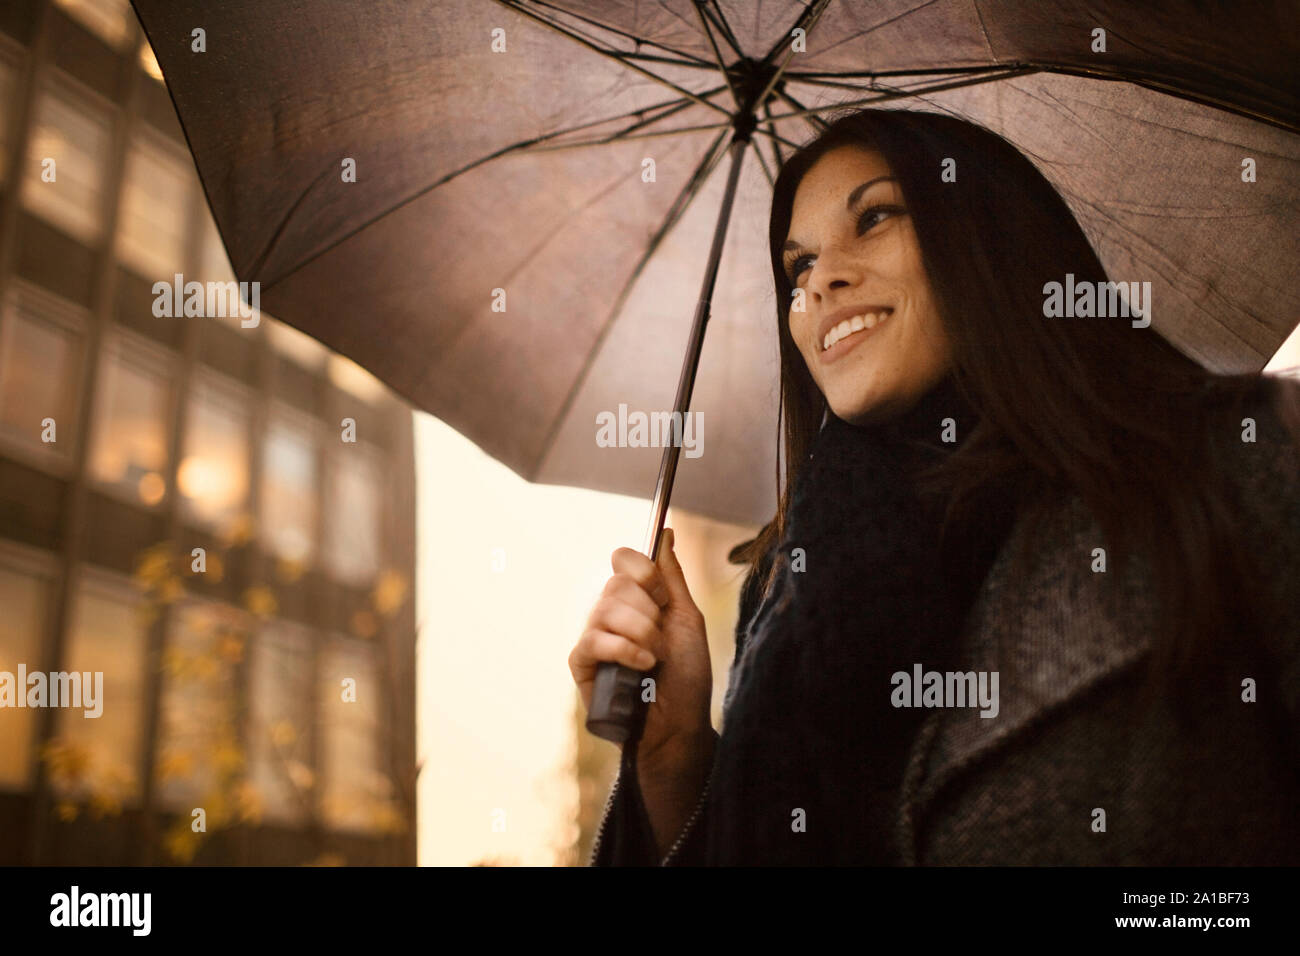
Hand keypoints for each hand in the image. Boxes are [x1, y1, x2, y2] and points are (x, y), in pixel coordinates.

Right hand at [569, 528, 713, 766]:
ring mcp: (594, 637)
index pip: (623, 560)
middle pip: (616, 584)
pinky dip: (624, 650)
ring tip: (655, 660)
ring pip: (605, 610)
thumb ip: (671, 576)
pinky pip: (593, 640)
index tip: (663, 597)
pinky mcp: (582, 664)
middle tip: (662, 640)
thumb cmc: (687, 675)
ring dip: (642, 636)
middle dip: (649, 613)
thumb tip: (664, 531)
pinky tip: (642, 666)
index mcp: (635, 599)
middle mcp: (610, 613)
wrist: (681, 722)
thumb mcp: (687, 618)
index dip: (644, 573)